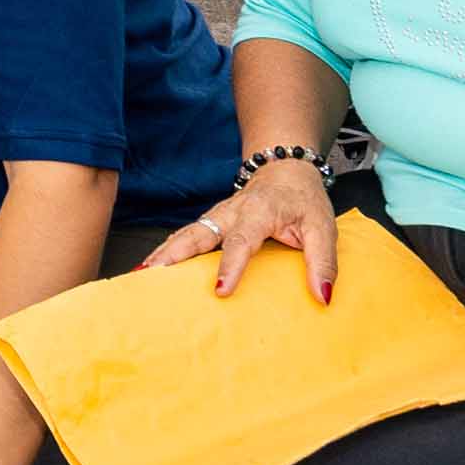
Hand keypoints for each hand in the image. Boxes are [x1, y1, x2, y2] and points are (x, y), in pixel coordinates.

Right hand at [152, 151, 344, 300]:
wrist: (286, 167)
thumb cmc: (303, 199)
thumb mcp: (323, 227)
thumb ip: (323, 261)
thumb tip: (322, 296)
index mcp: (258, 212)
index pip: (241, 241)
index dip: (230, 266)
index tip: (220, 291)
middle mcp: (230, 212)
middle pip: (197, 233)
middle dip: (174, 254)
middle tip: (153, 274)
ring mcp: (217, 215)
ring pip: (185, 233)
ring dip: (163, 253)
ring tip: (142, 274)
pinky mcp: (211, 221)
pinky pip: (187, 236)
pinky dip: (167, 250)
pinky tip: (151, 267)